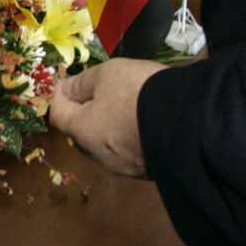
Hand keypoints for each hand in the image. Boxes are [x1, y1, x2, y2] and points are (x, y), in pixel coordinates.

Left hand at [50, 57, 163, 177]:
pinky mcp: (147, 170)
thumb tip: (67, 89)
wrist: (189, 124)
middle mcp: (98, 155)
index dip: (59, 94)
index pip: (57, 114)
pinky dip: (131, 136)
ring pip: (106, 143)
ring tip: (127, 105)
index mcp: (81, 132)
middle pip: (81, 131)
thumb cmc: (138, 93)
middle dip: (85, 111)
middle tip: (99, 91)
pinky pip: (130, 150)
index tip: (69, 80)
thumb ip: (83, 82)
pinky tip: (145, 121)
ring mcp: (123, 166)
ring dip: (110, 125)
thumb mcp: (108, 74)